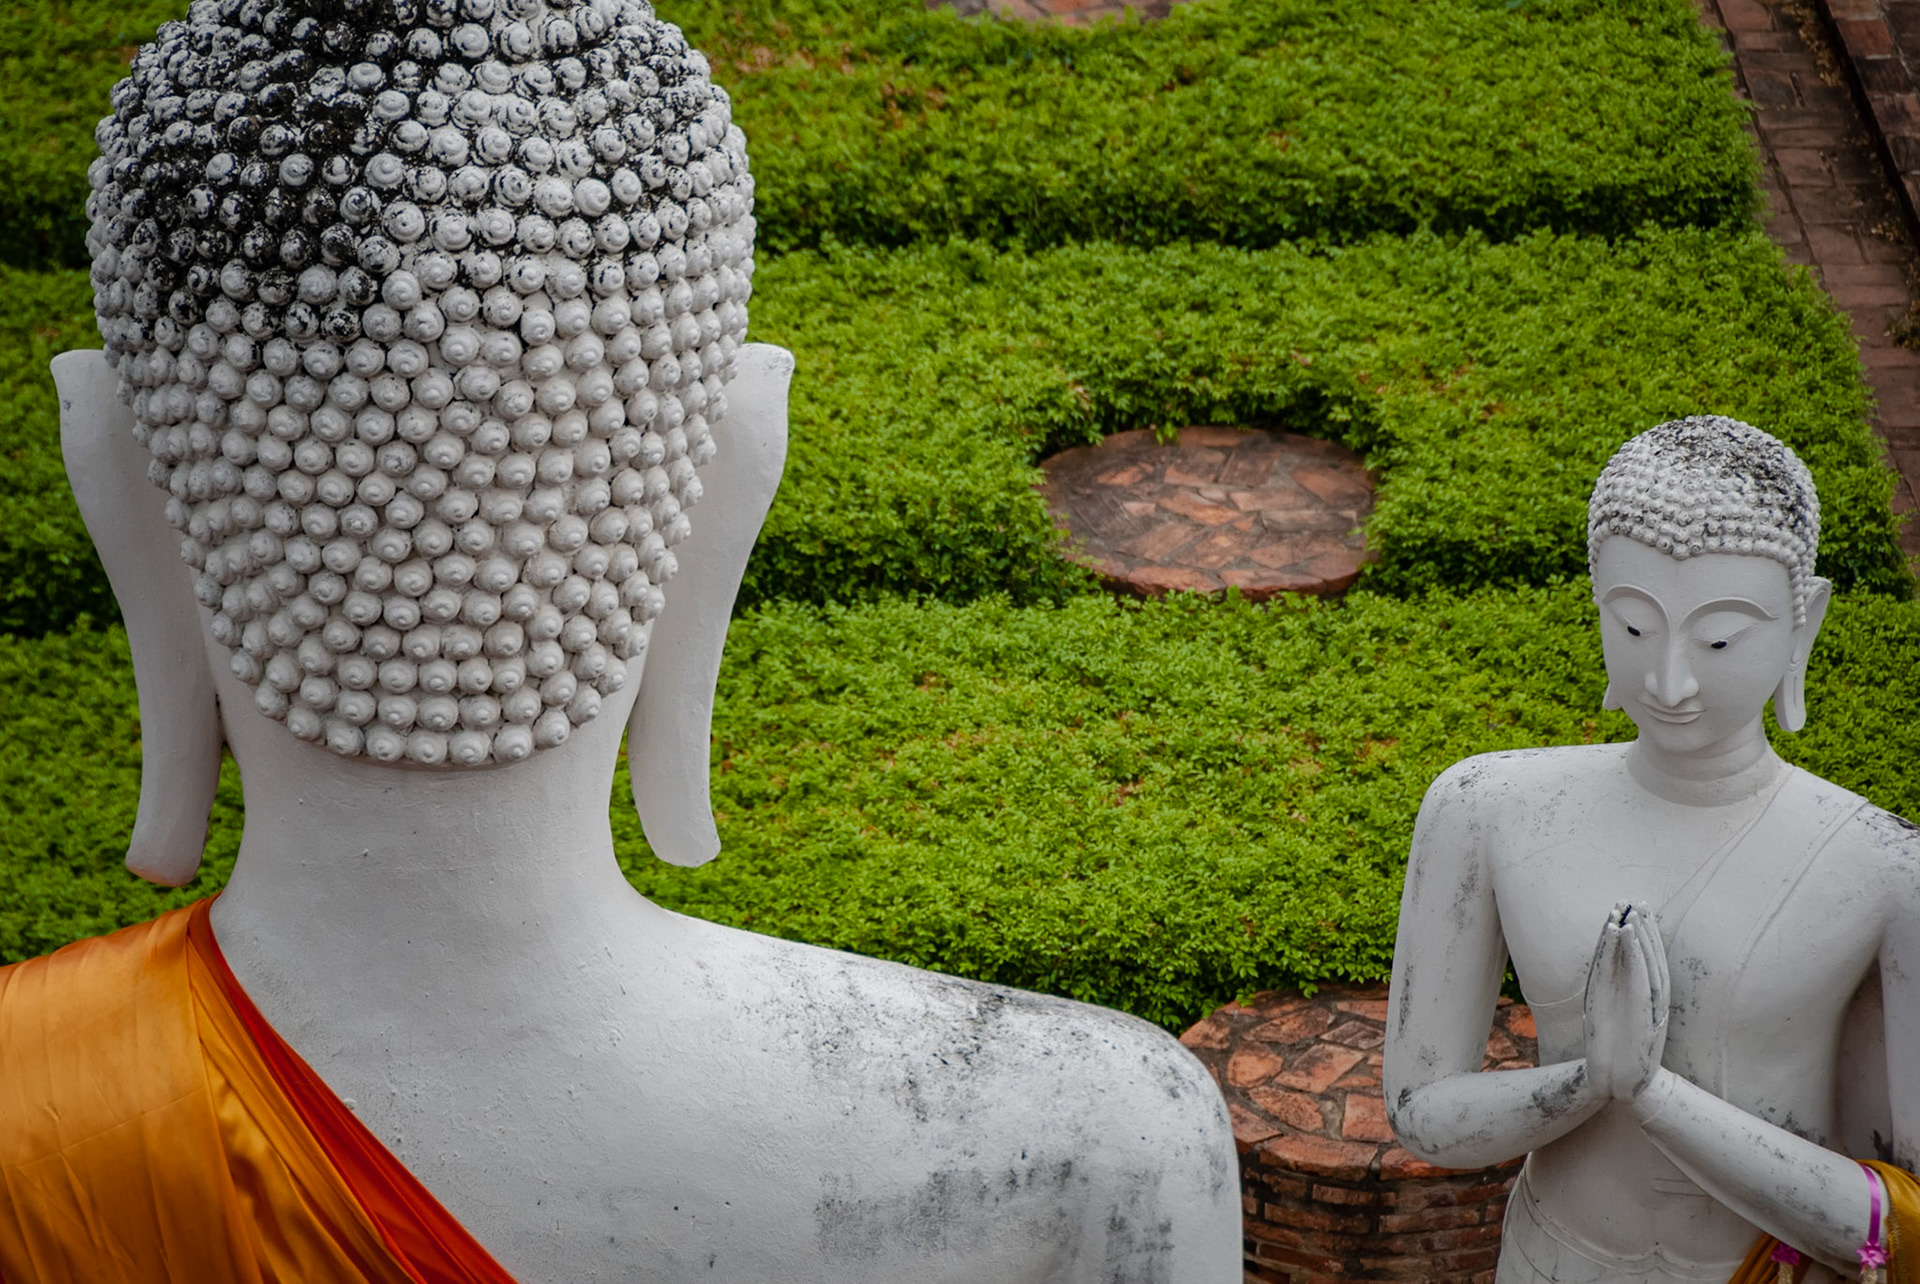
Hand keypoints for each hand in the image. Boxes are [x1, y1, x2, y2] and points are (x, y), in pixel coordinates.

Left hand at [1582, 901, 1670, 1102]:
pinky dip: (1635, 953)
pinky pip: (1639, 977)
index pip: (1647, 962)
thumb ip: (1614, 996)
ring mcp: (1650, 1006)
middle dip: (1644, 930)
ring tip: (1631, 911)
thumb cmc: (1613, 1053)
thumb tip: (1607, 973)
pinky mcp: (1643, 1012)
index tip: (1634, 912)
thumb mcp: (1610, 1019)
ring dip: (1640, 935)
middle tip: (1637, 902)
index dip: (1642, 937)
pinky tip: (1628, 933)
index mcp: (1646, 1000)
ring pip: (1647, 963)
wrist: (1618, 1085)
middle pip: (1651, 958)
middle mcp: (1652, 1000)